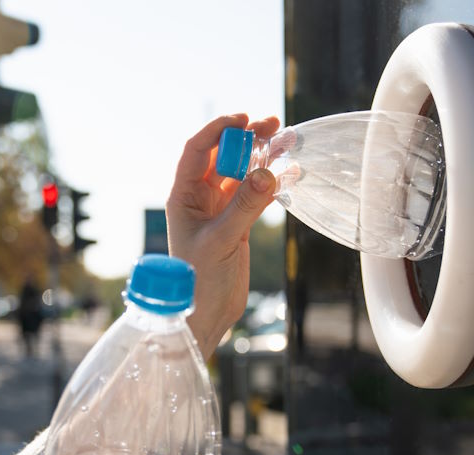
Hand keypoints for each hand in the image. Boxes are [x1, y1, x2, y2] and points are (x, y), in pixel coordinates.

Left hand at [166, 113, 279, 355]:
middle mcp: (199, 198)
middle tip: (272, 125)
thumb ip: (244, 206)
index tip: (242, 121)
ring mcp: (220, 209)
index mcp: (183, 197)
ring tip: (286, 139)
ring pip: (242, 173)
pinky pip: (256, 194)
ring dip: (262, 156)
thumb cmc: (199, 280)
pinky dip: (272, 182)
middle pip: (222, 156)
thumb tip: (267, 173)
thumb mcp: (221, 240)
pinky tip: (290, 171)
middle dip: (246, 138)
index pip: (196, 151)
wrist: (207, 314)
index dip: (218, 131)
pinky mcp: (238, 223)